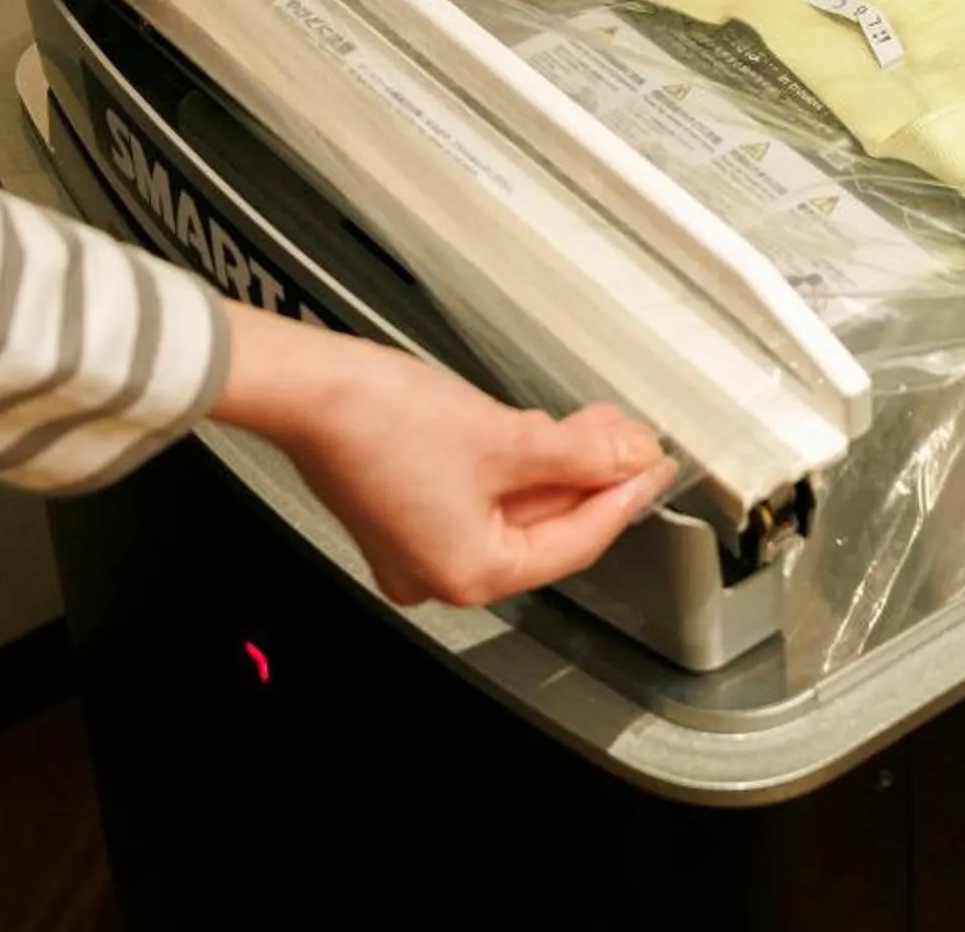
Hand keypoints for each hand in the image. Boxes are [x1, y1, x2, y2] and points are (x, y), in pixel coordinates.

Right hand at [213, 306, 675, 608]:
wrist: (309, 389)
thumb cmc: (381, 419)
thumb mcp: (505, 437)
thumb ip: (579, 455)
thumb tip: (629, 460)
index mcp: (468, 573)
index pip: (573, 543)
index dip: (622, 501)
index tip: (655, 471)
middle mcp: (440, 573)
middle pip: (543, 528)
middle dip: (592, 477)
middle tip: (635, 443)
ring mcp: (417, 545)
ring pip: (512, 509)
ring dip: (558, 467)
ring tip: (601, 429)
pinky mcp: (404, 510)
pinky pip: (480, 496)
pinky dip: (516, 466)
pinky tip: (547, 434)